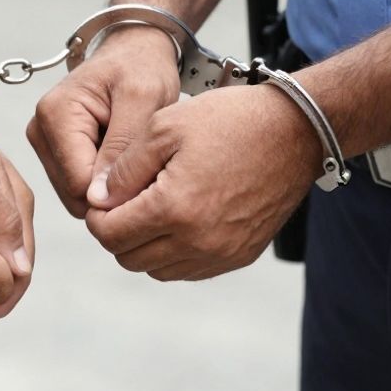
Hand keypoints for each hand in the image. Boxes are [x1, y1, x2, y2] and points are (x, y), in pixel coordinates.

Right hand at [26, 26, 179, 217]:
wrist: (134, 52)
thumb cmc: (141, 67)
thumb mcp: (144, 98)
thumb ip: (121, 146)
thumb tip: (98, 196)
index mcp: (55, 113)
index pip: (78, 182)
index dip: (116, 189)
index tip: (147, 173)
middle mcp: (40, 129)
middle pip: (73, 193)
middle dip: (111, 187)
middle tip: (142, 161)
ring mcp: (43, 142)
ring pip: (74, 194)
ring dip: (107, 183)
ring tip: (130, 154)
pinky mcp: (52, 151)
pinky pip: (77, 186)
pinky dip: (102, 179)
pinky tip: (118, 156)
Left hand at [84, 83, 322, 280]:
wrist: (294, 130)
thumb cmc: (229, 120)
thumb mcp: (164, 127)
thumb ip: (123, 169)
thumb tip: (96, 200)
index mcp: (173, 208)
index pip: (109, 235)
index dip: (98, 215)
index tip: (105, 194)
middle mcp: (198, 241)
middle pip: (129, 258)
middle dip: (118, 232)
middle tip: (126, 200)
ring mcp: (222, 253)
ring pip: (158, 270)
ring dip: (145, 246)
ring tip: (154, 207)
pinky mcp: (240, 256)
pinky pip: (190, 270)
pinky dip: (175, 253)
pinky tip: (181, 219)